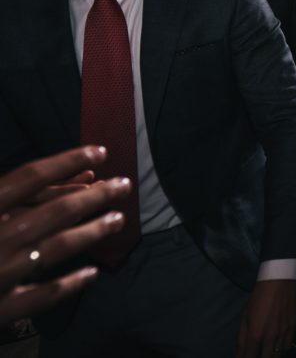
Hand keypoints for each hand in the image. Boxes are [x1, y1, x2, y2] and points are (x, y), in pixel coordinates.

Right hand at [0, 146, 129, 324]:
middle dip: (93, 197)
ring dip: (91, 233)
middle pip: (51, 213)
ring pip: (53, 250)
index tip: (101, 151)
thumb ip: (19, 194)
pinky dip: (69, 284)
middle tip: (124, 186)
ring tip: (118, 219)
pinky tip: (91, 273)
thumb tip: (80, 177)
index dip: (66, 161)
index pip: (27, 178)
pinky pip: (41, 297)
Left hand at [236, 279, 295, 357]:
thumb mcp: (245, 317)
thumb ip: (241, 339)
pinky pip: (287, 347)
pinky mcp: (293, 328)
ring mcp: (283, 333)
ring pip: (277, 356)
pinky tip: (276, 349)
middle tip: (255, 354)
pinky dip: (281, 351)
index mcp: (255, 334)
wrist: (278, 281)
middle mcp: (270, 337)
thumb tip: (239, 355)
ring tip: (266, 353)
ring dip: (270, 356)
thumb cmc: (258, 298)